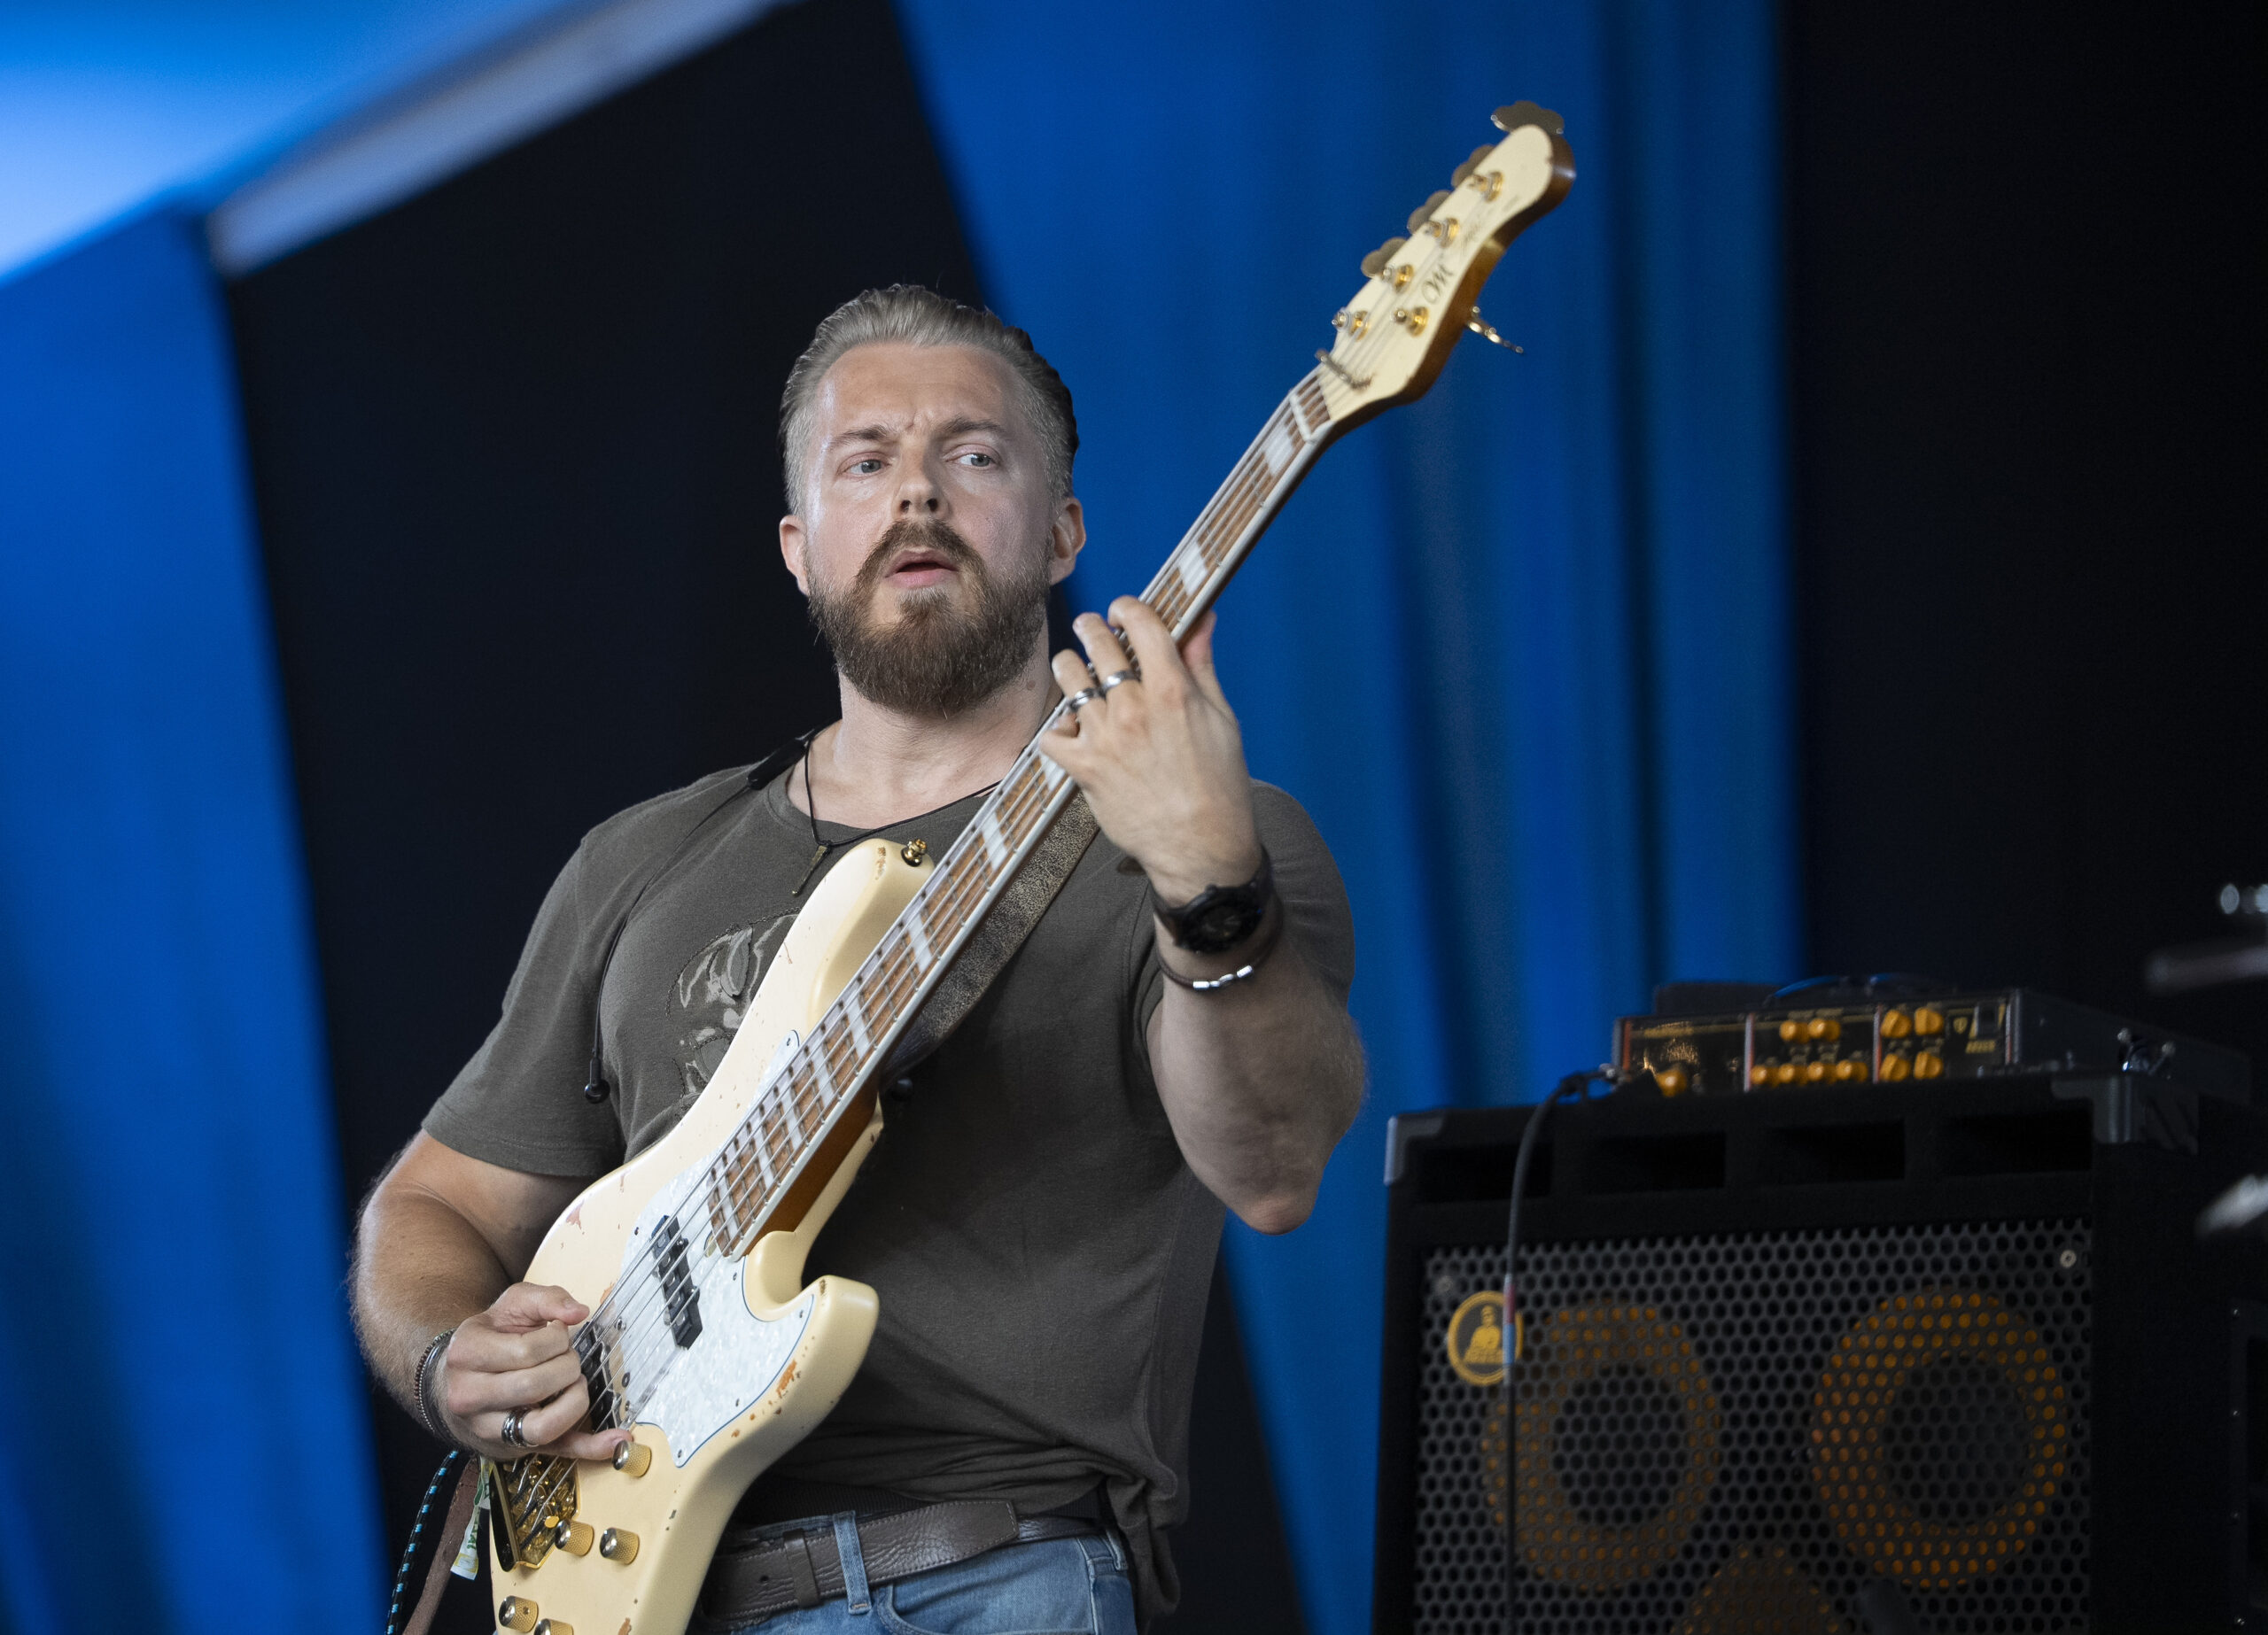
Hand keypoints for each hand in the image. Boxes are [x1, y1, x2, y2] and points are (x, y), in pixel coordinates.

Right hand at [436, 1282, 628, 1460]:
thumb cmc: (492, 1338)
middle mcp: (468, 1397)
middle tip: (567, 1357)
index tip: (558, 1334)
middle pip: (534, 1387)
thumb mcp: (513, 1306)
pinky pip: (555, 1452)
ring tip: (574, 1382)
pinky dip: (589, 1448)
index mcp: (467, 1354)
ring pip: (542, 1427)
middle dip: (566, 1367)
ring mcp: (488, 1428)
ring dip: (575, 1401)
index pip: (525, 1353)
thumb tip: (578, 1312)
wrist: (457, 1379)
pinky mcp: (512, 1448)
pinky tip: (616, 1439)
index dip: (556, 1340)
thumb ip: (547, 1299)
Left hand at [1040, 599, 1261, 903]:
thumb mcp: (1222, 719)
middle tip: (1090, 627)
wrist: (1201, 848)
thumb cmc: (1220, 786)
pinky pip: (1052, 734)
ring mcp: (1105, 737)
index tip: (1122, 610)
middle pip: (1098, 644)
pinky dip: (1058, 726)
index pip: (1141, 623)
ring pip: (1069, 678)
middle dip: (1092, 627)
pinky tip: (1072, 725)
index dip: (1127, 608)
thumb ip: (1202, 665)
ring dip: (1069, 665)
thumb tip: (1202, 620)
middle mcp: (1135, 708)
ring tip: (1072, 666)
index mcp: (1174, 690)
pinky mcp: (1084, 768)